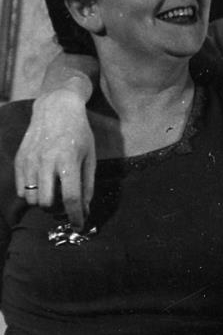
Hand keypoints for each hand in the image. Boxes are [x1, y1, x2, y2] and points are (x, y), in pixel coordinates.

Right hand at [15, 89, 94, 228]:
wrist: (55, 108)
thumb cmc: (79, 133)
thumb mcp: (90, 157)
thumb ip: (87, 185)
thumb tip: (84, 210)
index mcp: (68, 161)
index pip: (71, 198)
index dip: (75, 217)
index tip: (79, 226)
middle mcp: (46, 161)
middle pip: (47, 203)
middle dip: (57, 211)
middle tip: (65, 205)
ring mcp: (30, 161)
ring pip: (32, 199)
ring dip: (43, 203)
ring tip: (53, 193)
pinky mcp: (19, 160)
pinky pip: (21, 190)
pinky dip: (32, 194)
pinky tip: (42, 185)